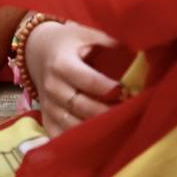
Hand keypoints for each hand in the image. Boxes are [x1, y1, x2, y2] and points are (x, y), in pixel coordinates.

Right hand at [27, 20, 122, 136]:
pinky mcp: (46, 119)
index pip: (90, 81)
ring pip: (73, 126)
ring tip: (120, 128)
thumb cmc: (68, 42)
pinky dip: (79, 142)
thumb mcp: (85, 33)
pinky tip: (99, 141)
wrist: (36, 51)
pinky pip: (61, 137)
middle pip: (83, 107)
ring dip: (97, 130)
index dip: (111, 89)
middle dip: (109, 113)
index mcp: (62, 64)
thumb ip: (109, 39)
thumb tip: (140, 46)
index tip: (131, 92)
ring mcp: (48, 106)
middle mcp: (53, 87)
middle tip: (132, 113)